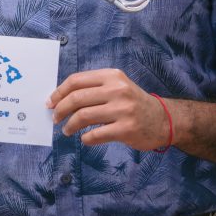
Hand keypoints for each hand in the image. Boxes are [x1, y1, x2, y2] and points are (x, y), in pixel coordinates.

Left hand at [48, 69, 169, 150]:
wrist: (164, 120)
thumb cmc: (133, 103)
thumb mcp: (117, 86)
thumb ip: (94, 88)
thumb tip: (61, 98)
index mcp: (111, 76)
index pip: (76, 80)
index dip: (59, 92)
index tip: (50, 102)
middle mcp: (117, 90)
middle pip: (77, 98)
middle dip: (60, 110)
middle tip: (55, 119)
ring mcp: (122, 109)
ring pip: (83, 116)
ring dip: (69, 125)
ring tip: (67, 130)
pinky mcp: (126, 129)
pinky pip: (95, 135)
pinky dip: (85, 139)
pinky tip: (85, 139)